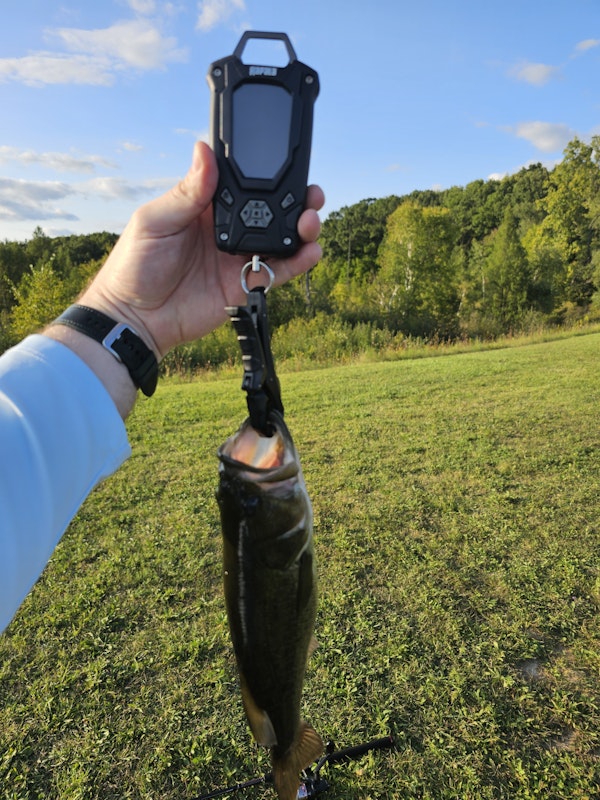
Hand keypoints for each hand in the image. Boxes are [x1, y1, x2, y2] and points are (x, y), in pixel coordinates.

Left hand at [79, 141, 324, 358]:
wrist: (136, 318)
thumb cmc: (135, 265)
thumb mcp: (155, 220)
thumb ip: (186, 192)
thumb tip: (203, 151)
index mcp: (207, 207)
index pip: (244, 183)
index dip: (267, 173)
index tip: (287, 162)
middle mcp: (229, 229)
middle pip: (272, 209)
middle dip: (297, 198)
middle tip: (311, 194)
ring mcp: (240, 257)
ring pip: (282, 238)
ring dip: (302, 227)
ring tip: (310, 221)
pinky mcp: (246, 284)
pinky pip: (280, 271)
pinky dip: (299, 261)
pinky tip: (310, 251)